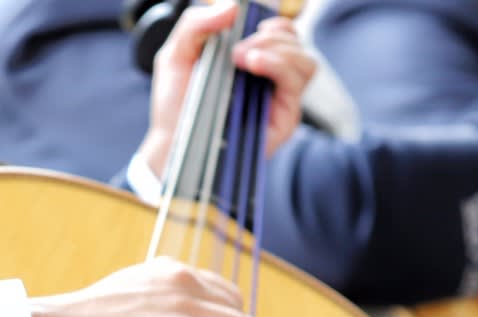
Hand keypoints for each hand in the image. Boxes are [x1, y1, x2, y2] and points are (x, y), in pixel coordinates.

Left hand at [141, 1, 317, 181]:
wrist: (171, 143)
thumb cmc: (175, 106)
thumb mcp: (175, 55)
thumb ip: (196, 25)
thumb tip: (232, 6)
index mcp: (252, 62)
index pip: (282, 34)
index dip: (272, 25)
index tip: (248, 27)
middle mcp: (270, 81)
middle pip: (297, 44)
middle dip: (271, 37)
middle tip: (237, 49)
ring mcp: (278, 101)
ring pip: (306, 63)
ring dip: (278, 50)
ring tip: (243, 58)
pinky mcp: (283, 121)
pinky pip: (296, 85)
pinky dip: (279, 66)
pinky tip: (254, 65)